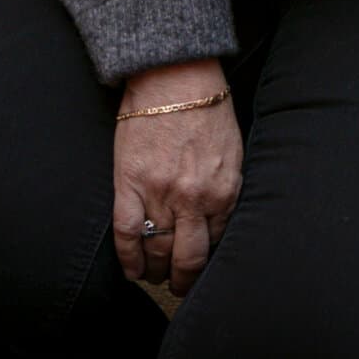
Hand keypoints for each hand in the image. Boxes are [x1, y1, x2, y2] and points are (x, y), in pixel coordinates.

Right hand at [114, 58, 242, 297]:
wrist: (175, 73)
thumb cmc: (207, 104)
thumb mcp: (231, 149)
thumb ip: (226, 186)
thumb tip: (218, 216)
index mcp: (224, 190)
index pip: (216, 243)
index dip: (206, 262)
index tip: (200, 268)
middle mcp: (194, 198)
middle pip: (188, 258)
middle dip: (184, 279)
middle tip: (179, 285)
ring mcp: (160, 192)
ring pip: (157, 251)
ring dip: (157, 271)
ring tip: (156, 276)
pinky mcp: (129, 183)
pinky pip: (127, 234)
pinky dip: (128, 259)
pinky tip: (132, 271)